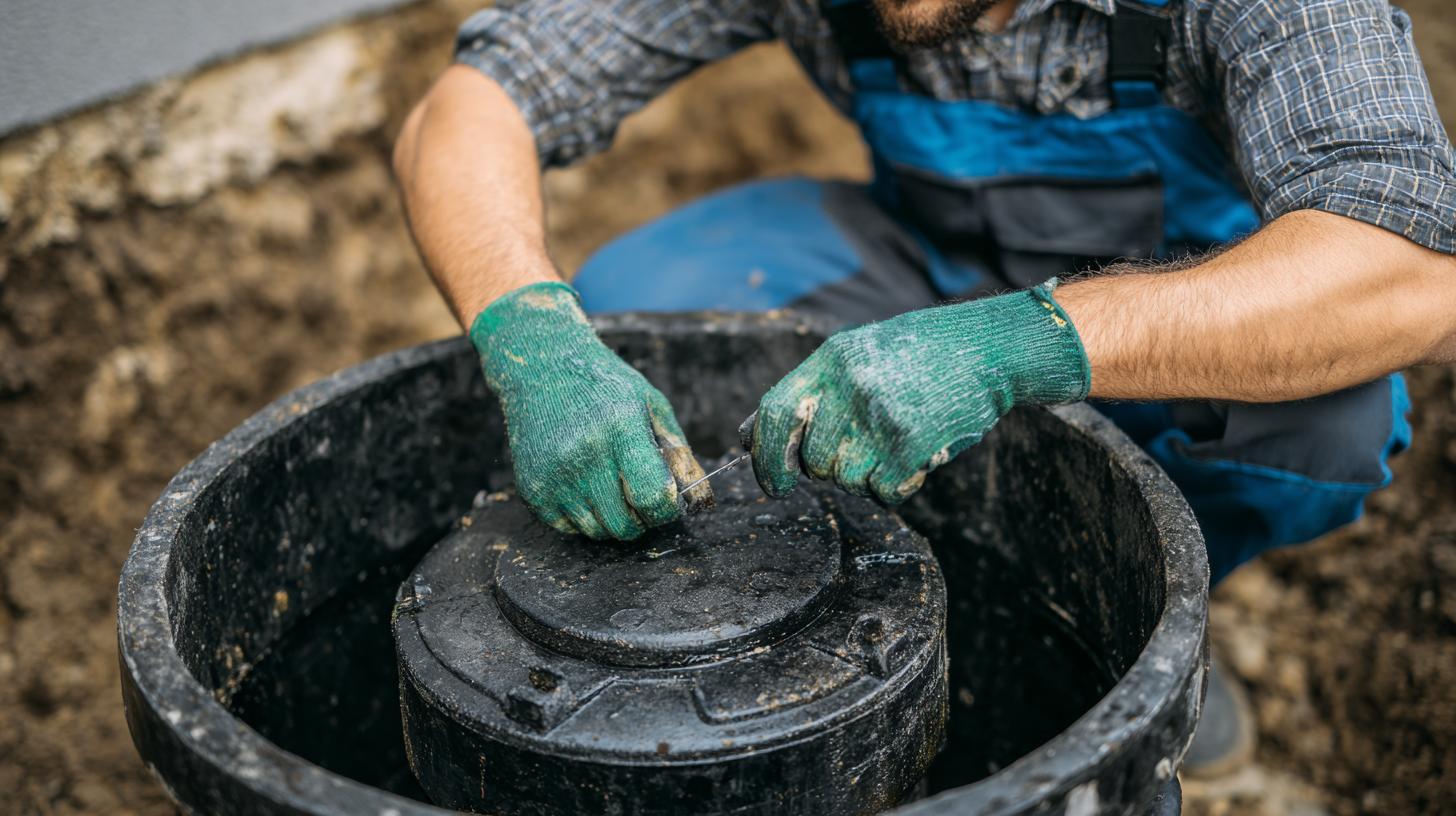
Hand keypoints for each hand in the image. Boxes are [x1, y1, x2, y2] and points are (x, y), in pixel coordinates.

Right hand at [471, 282, 710, 537]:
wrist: (542, 368)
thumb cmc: (606, 386)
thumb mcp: (652, 405)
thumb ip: (679, 453)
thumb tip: (698, 500)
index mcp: (620, 429)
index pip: (652, 497)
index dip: (666, 508)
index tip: (667, 498)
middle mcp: (583, 455)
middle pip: (625, 524)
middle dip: (642, 519)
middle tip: (640, 494)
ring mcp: (554, 476)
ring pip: (597, 532)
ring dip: (613, 520)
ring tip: (612, 486)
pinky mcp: (533, 490)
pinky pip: (569, 528)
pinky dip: (583, 518)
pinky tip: (585, 486)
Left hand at [749, 281, 1090, 503]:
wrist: (988, 348)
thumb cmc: (919, 354)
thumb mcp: (855, 354)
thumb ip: (806, 394)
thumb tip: (745, 439)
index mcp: (830, 361)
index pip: (775, 414)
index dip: (766, 456)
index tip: (775, 484)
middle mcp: (850, 387)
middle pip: (815, 460)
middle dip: (833, 468)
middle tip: (864, 449)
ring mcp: (881, 417)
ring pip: (847, 480)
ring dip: (867, 477)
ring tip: (894, 445)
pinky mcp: (912, 446)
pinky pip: (885, 492)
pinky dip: (898, 486)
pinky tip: (915, 458)